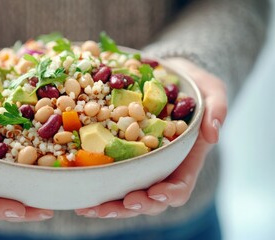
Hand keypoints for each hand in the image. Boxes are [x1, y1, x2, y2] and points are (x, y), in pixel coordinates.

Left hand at [75, 58, 226, 217]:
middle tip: (117, 205)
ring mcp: (139, 164)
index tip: (154, 192)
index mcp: (184, 158)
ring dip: (109, 206)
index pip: (180, 185)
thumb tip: (214, 132)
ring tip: (89, 208)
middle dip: (133, 206)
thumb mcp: (210, 89)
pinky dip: (95, 186)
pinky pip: (108, 175)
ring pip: (125, 194)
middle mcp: (160, 167)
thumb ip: (217, 106)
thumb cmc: (190, 84)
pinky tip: (79, 191)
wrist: (164, 76)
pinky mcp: (120, 155)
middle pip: (149, 199)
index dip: (168, 194)